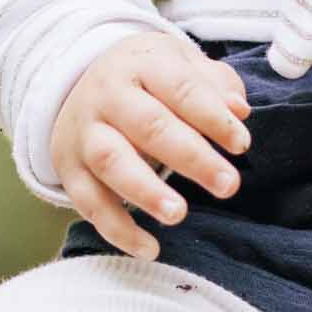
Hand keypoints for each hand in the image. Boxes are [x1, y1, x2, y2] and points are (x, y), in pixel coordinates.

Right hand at [50, 31, 252, 259]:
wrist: (83, 78)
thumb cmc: (150, 77)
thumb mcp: (181, 63)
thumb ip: (215, 85)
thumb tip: (239, 110)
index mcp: (142, 63)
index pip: (181, 88)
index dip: (213, 117)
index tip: (242, 145)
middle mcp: (107, 95)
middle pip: (148, 125)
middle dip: (191, 157)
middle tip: (228, 184)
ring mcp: (84, 132)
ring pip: (111, 161)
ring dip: (145, 192)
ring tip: (178, 214)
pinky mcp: (70, 168)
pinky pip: (88, 201)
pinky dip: (117, 228)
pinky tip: (149, 248)